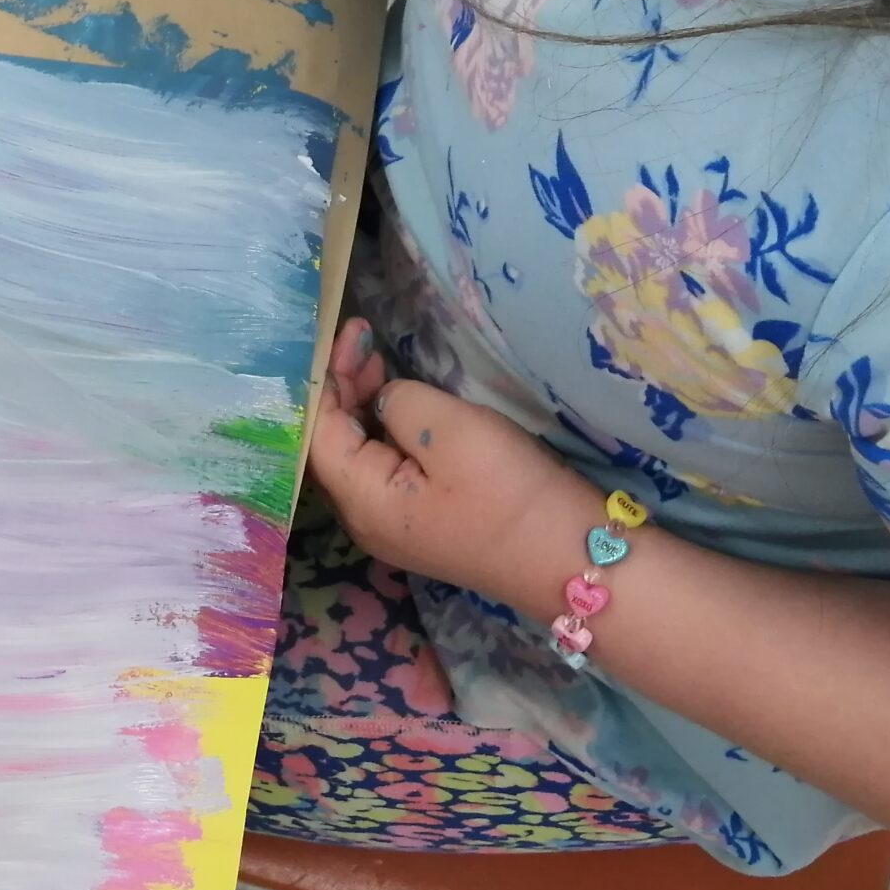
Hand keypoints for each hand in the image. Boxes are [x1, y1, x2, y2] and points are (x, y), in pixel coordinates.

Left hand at [306, 318, 604, 614]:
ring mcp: (396, 528)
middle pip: (335, 446)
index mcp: (362, 500)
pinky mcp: (425, 525)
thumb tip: (384, 402)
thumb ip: (400, 403)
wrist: (570, 558)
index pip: (319, 431)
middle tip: (365, 341)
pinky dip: (387, 433)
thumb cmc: (508, 491)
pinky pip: (387, 472)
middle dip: (342, 390)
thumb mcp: (451, 429)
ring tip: (377, 363)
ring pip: (361, 458)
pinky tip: (403, 409)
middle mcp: (366, 520)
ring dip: (364, 409)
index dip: (327, 378)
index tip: (352, 331)